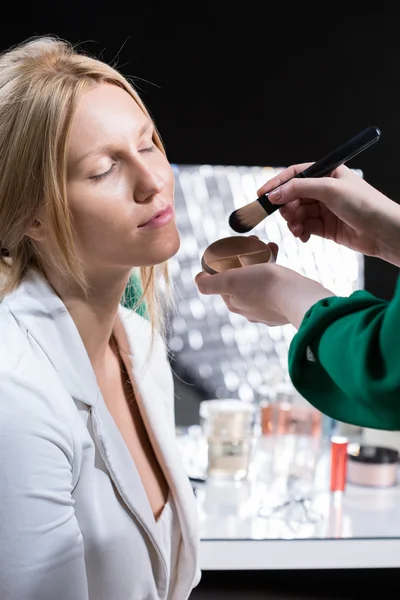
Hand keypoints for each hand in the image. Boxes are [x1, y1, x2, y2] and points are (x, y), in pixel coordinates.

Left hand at [195, 253, 333, 328]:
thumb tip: (198, 280)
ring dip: (262, 261)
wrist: (298, 297)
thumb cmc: (264, 286)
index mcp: (235, 304)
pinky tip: (277, 256)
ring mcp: (269, 310)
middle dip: (246, 260)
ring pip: (260, 281)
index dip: (227, 263)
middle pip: (243, 280)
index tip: (235, 247)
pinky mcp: (284, 307)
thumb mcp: (230, 281)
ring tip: (268, 246)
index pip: (224, 282)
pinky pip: (277, 285)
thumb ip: (210, 284)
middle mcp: (250, 311)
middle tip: (254, 243)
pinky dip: (276, 270)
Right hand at [258, 164, 399, 265]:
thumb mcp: (329, 189)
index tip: (262, 195)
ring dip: (293, 222)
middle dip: (286, 207)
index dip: (277, 183)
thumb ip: (299, 189)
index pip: (296, 174)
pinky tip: (304, 237)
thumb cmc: (364, 204)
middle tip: (286, 216)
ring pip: (298, 213)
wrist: (383, 231)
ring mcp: (325, 209)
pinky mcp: (326, 227)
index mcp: (328, 173)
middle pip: (293, 195)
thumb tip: (274, 194)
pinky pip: (305, 227)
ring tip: (297, 230)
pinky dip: (301, 232)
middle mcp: (325, 190)